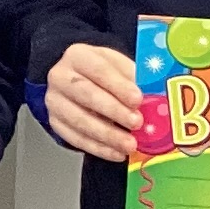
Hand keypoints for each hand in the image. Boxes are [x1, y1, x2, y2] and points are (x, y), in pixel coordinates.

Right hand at [45, 42, 141, 163]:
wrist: (77, 82)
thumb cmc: (103, 74)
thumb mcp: (118, 67)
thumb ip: (134, 79)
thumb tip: (155, 97)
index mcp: (78, 56)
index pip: (98, 69)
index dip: (118, 86)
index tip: (137, 99)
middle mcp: (61, 76)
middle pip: (86, 94)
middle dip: (114, 111)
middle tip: (136, 123)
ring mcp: (55, 101)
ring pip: (79, 120)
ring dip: (107, 135)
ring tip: (129, 144)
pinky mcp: (55, 123)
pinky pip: (76, 139)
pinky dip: (98, 148)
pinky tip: (116, 153)